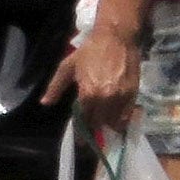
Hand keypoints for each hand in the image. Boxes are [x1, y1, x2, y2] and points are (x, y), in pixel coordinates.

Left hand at [42, 8, 144, 129]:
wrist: (116, 38)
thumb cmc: (90, 51)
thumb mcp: (68, 67)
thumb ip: (56, 87)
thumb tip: (45, 103)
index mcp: (88, 94)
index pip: (84, 118)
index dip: (82, 129)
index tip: (81, 141)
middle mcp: (105, 99)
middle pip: (99, 122)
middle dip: (95, 127)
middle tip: (92, 131)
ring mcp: (121, 98)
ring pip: (115, 122)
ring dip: (108, 124)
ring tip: (104, 123)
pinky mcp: (134, 94)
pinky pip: (127, 115)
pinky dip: (121, 119)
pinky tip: (116, 117)